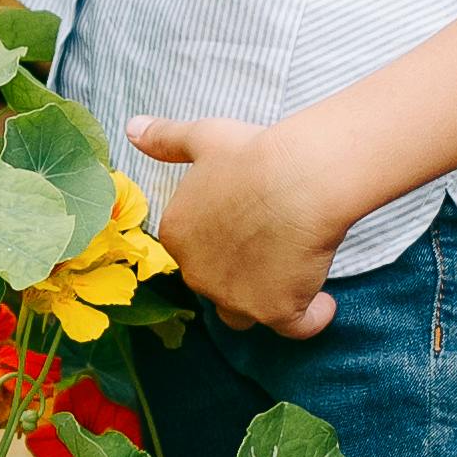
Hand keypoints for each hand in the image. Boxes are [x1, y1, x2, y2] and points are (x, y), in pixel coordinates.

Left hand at [129, 113, 360, 337]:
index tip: (250, 222)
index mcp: (177, 235)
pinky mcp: (275, 312)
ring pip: (246, 312)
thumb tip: (132, 128)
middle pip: (216, 283)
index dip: (223, 238)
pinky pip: (296, 327)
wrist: (297, 179)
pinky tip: (325, 301)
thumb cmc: (253, 154)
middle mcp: (197, 274)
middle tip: (275, 241)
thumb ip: (167, 139)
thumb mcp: (204, 138)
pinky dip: (312, 316)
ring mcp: (235, 298)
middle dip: (240, 271)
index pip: (195, 250)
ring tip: (292, 275)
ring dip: (265, 299)